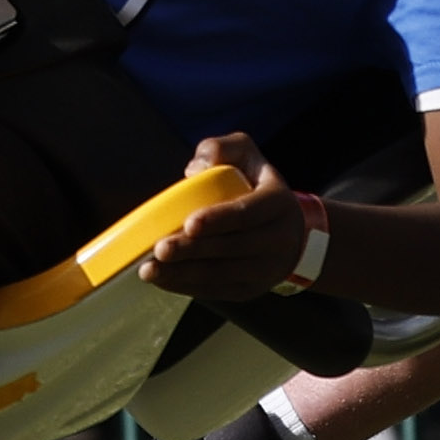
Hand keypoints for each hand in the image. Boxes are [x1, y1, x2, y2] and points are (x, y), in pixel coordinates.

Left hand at [141, 135, 314, 297]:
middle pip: (231, 248)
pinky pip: (217, 291)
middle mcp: (279, 240)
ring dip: (183, 274)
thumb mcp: (246, 155)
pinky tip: (163, 279)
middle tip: (160, 249)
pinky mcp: (251, 289)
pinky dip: (187, 287)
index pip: (246, 214)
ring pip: (222, 274)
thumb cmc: (256, 186)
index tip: (189, 223)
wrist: (289, 231)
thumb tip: (195, 169)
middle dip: (193, 250)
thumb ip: (223, 148)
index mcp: (278, 204)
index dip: (218, 220)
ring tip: (150, 270)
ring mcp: (267, 270)